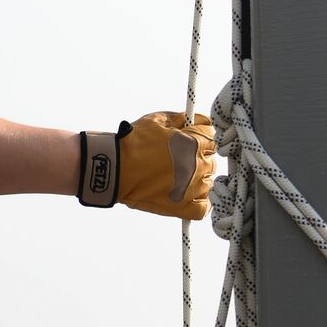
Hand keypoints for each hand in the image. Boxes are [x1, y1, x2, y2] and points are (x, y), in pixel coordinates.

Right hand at [77, 112, 216, 219]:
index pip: (212, 136)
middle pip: (212, 160)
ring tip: (181, 176)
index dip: (201, 135)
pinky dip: (200, 202)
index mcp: (192, 144)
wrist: (114, 168)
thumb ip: (181, 119)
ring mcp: (191, 188)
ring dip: (199, 178)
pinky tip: (189, 195)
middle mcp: (196, 166)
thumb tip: (193, 120)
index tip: (192, 138)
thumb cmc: (133, 143)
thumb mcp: (157, 120)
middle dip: (200, 156)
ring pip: (209, 182)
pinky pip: (203, 208)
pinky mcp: (182, 207)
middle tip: (182, 157)